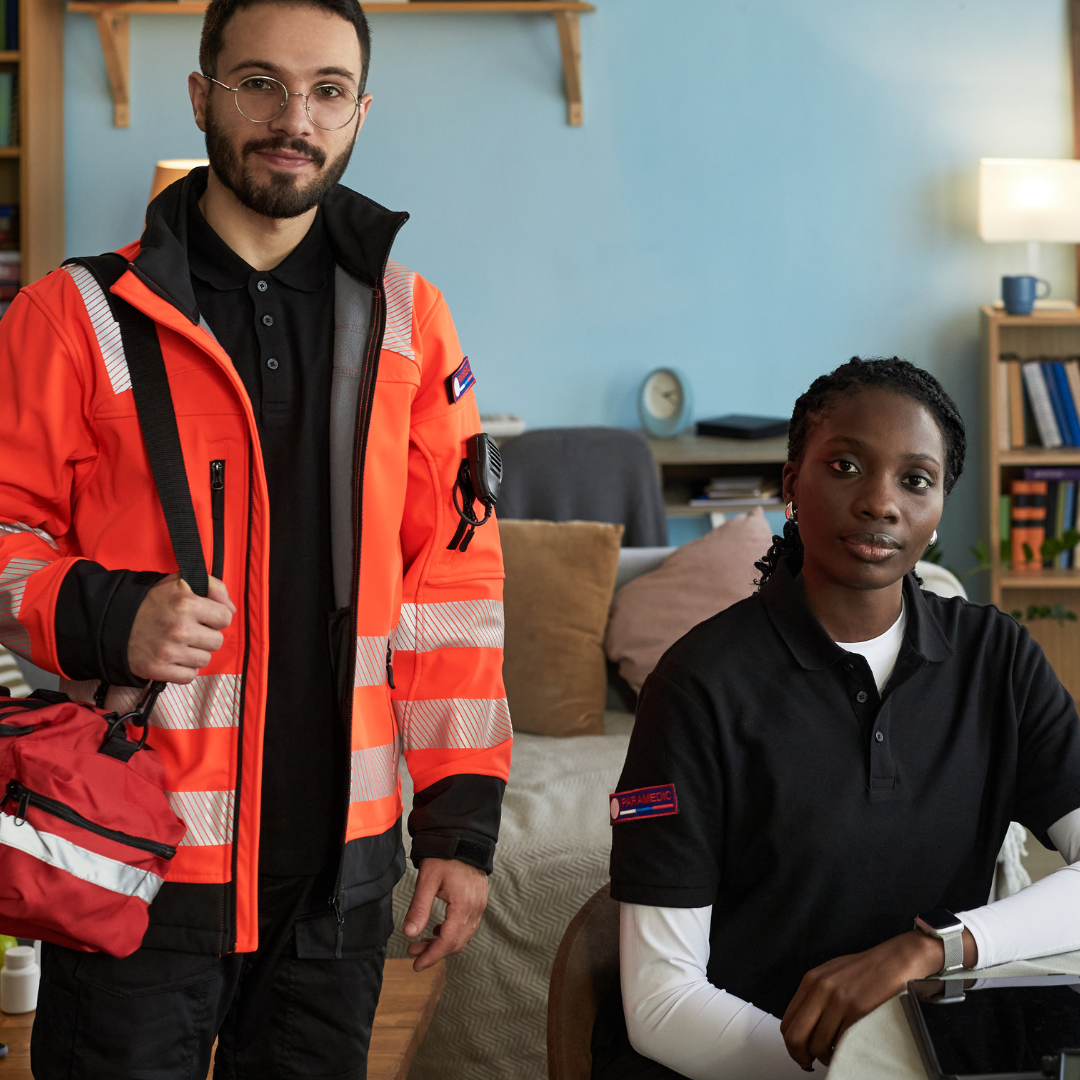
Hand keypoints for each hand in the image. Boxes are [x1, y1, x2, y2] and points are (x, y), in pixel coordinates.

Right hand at [128, 572, 235, 683]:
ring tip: (180, 644)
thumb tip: (231, 608)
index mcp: (186, 602)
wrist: (113, 622)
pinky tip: (175, 658)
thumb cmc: (150, 602)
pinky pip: (189, 676)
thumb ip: (213, 586)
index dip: (216, 618)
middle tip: (190, 631)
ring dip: (196, 653)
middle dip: (206, 636)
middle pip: (217, 641)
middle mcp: (180, 627)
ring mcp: (169, 650)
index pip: (225, 617)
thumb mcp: (180, 582)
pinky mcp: (158, 669)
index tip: (204, 618)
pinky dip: (184, 669)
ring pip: (205, 660)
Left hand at [402, 858, 488, 971]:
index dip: (432, 956)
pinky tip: (438, 929)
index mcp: (464, 905)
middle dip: (435, 952)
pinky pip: (468, 926)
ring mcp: (480, 905)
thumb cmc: (444, 855)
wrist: (463, 836)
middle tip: (413, 952)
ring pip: (464, 936)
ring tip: (422, 942)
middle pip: (457, 943)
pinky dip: (453, 933)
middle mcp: (476, 908)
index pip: (448, 941)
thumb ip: (419, 908)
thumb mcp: (427, 880)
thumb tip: (409, 934)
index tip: (416, 965)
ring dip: (443, 943)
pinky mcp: (479, 900)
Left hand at [779, 928, 976, 1069]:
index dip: (791, 1045)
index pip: (787, 1021)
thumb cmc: (866, 970)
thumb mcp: (831, 975)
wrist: (895, 960)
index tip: (800, 1053)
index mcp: (811, 981)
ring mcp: (839, 1002)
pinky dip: (842, 1052)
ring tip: (835, 1052)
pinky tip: (848, 1048)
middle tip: (810, 1062)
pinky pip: (842, 1043)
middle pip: (796, 1037)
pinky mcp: (858, 1012)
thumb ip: (814, 997)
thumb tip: (803, 1027)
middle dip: (801, 1056)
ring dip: (826, 1056)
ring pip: (819, 1045)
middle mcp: (821, 990)